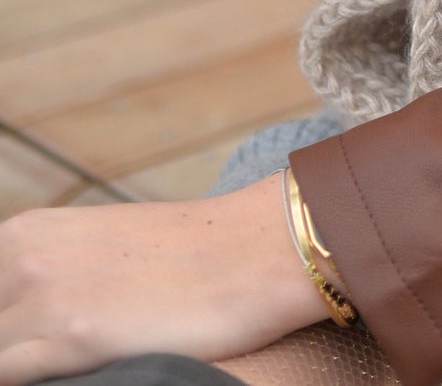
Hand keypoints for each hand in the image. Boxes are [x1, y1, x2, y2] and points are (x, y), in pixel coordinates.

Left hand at [0, 180, 324, 385]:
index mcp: (26, 232)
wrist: (255, 250)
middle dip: (9, 350)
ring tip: (76, 366)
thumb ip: (49, 281)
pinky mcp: (70, 334)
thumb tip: (21, 327)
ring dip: (17, 369)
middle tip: (49, 359)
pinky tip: (77, 378)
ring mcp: (43, 293)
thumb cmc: (187, 260)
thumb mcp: (99, 252)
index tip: (26, 348)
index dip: (5, 332)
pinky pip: (8, 378)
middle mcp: (23, 254)